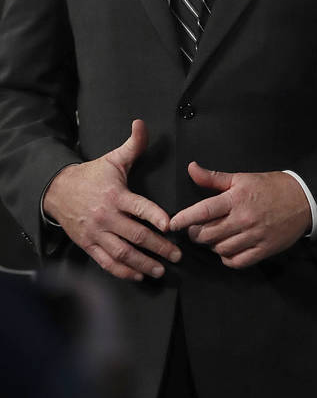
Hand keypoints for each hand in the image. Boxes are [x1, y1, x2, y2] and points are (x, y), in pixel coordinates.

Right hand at [42, 119, 180, 281]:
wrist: (58, 191)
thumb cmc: (93, 175)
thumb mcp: (113, 159)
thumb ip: (133, 145)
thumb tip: (141, 123)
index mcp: (116, 195)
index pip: (139, 207)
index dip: (155, 216)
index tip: (171, 225)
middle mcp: (107, 217)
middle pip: (135, 235)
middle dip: (158, 247)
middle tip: (177, 255)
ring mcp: (96, 234)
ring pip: (122, 253)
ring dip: (143, 263)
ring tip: (161, 269)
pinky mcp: (88, 245)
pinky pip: (106, 262)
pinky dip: (122, 271)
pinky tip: (138, 275)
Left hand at [169, 163, 310, 268]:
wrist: (304, 198)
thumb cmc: (271, 186)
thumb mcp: (242, 178)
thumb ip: (214, 177)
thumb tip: (191, 168)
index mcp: (237, 198)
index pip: (204, 211)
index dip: (184, 219)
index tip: (172, 224)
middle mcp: (244, 218)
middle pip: (207, 234)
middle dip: (197, 233)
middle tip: (198, 228)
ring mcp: (255, 236)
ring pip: (220, 249)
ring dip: (213, 245)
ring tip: (216, 236)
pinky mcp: (264, 249)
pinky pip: (236, 261)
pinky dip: (227, 258)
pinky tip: (229, 248)